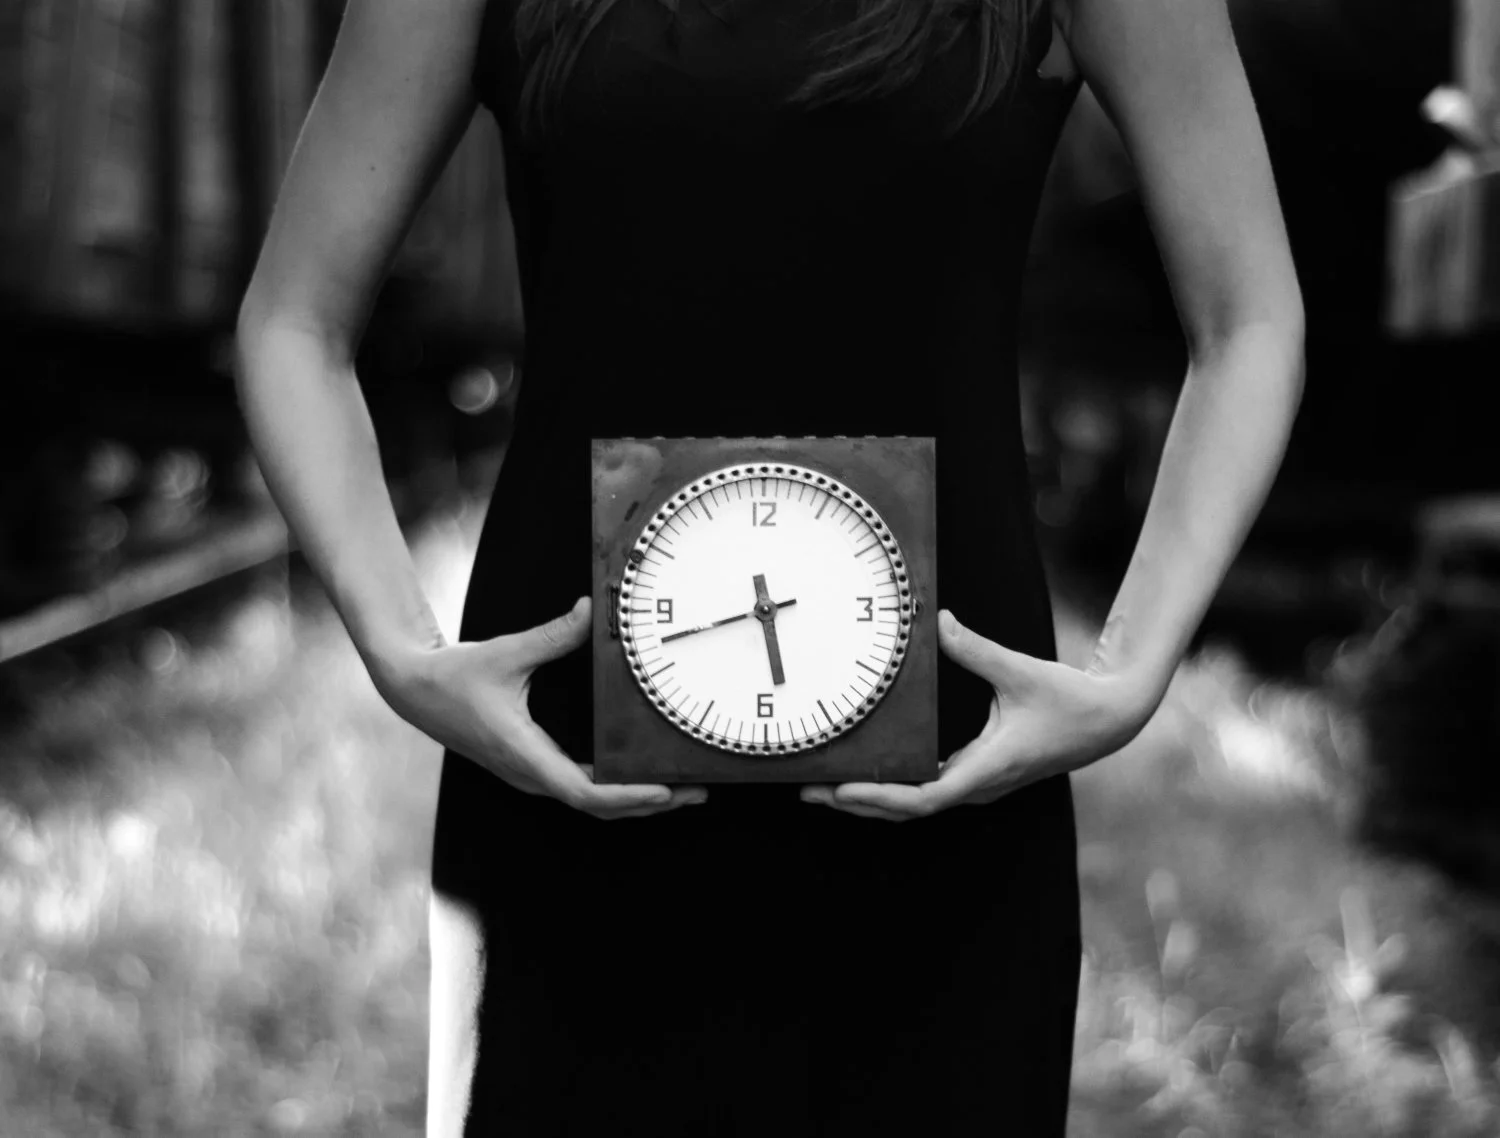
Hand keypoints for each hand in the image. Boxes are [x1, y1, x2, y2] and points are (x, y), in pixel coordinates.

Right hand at [373, 596, 706, 818]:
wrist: (415, 690)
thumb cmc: (454, 677)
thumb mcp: (506, 652)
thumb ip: (552, 635)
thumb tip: (589, 611)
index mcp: (525, 755)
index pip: (586, 794)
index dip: (628, 797)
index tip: (664, 792)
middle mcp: (530, 774)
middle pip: (598, 807)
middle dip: (649, 803)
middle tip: (696, 790)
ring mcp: (531, 774)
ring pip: (591, 802)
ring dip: (634, 800)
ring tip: (679, 787)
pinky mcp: (532, 767)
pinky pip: (580, 788)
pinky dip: (614, 788)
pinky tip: (638, 775)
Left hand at [800, 608, 1156, 821]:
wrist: (1110, 721)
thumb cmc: (1070, 700)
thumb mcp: (1020, 670)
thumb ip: (976, 649)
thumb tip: (938, 621)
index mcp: (989, 768)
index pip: (924, 798)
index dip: (879, 797)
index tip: (842, 790)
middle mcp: (980, 785)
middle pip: (908, 809)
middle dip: (858, 802)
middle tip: (808, 790)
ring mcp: (979, 784)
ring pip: (916, 804)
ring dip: (872, 799)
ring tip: (823, 787)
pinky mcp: (979, 774)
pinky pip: (928, 789)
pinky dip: (895, 787)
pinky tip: (867, 775)